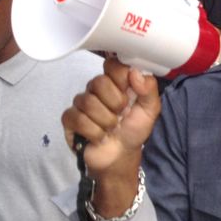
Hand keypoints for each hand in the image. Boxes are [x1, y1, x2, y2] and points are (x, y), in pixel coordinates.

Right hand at [62, 58, 160, 177]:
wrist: (120, 155)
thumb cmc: (134, 129)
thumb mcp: (150, 109)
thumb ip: (148, 88)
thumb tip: (134, 72)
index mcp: (116, 81)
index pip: (112, 64)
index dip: (121, 78)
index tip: (130, 92)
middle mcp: (97, 88)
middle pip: (98, 82)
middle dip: (115, 103)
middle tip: (122, 114)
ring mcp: (81, 103)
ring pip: (88, 103)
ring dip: (106, 121)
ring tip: (112, 128)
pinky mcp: (70, 119)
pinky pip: (77, 119)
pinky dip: (94, 132)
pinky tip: (100, 136)